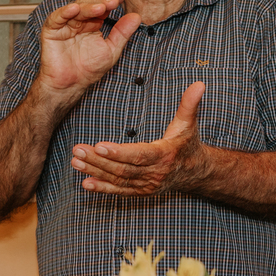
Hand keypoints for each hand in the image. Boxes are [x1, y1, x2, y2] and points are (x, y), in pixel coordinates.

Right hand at [37, 0, 140, 97]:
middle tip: (114, 1)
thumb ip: (122, 33)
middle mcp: (78, 21)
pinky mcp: (51, 30)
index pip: (101, 6)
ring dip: (88, 6)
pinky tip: (75, 9)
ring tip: (101, 7)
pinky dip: (65, 12)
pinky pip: (57, 18)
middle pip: (89, 4)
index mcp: (92, 23)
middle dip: (102, 1)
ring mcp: (64, 24)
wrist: (72, 84)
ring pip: (75, 9)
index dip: (110, 0)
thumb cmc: (89, 68)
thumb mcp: (112, 49)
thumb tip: (136, 16)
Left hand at [72, 81, 207, 195]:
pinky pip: (120, 191)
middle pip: (124, 169)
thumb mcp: (189, 124)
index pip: (140, 155)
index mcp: (165, 155)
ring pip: (118, 179)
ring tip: (75, 160)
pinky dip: (102, 188)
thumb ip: (190, 104)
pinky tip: (85, 183)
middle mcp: (156, 173)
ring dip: (95, 171)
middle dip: (98, 160)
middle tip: (77, 149)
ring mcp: (148, 185)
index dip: (119, 152)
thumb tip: (199, 84)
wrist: (196, 172)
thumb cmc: (187, 144)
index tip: (99, 146)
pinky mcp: (141, 191)